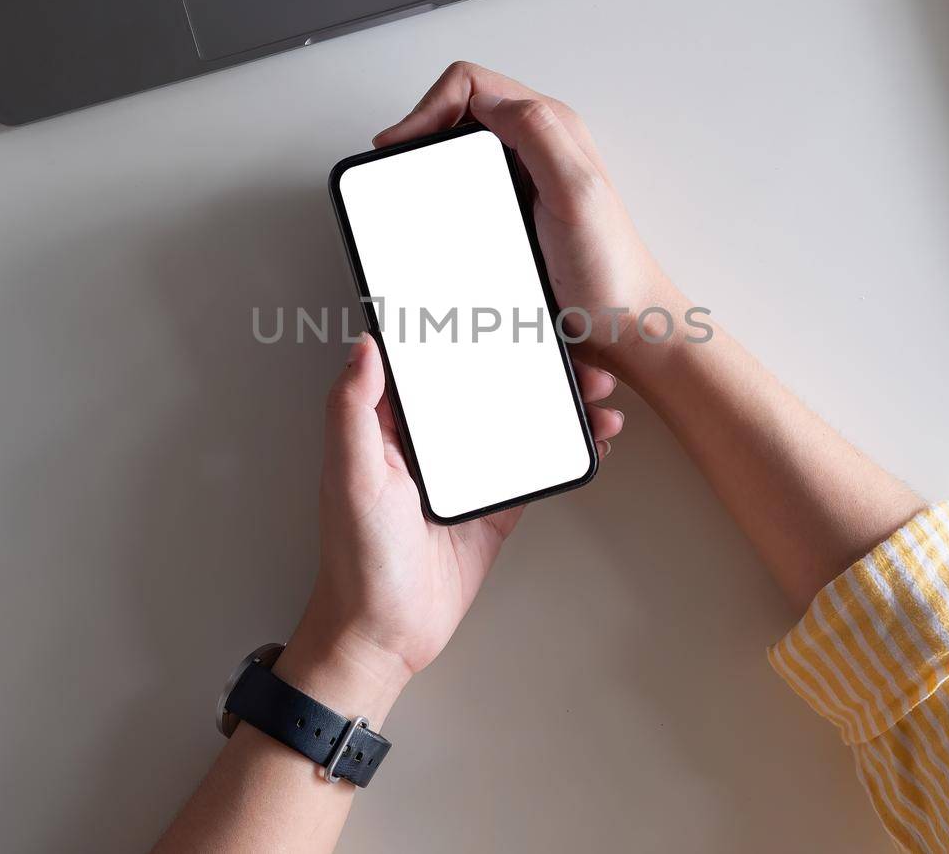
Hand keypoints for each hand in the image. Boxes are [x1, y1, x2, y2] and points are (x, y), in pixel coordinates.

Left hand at [286, 337, 623, 704]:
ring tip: (598, 392)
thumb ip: (352, 409)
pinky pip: (537, 465)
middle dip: (534, 364)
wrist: (387, 635)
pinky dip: (569, 447)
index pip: (435, 363)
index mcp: (392, 424)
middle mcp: (432, 441)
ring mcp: (469, 472)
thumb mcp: (350, 476)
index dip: (470, 334)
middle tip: (574, 353)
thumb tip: (364, 345)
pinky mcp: (496, 504)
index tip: (509, 312)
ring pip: (521, 419)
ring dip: (561, 402)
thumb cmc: (357, 558)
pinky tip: (595, 436)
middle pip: (489, 384)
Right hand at [374, 62, 681, 371]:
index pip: (470, 85)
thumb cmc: (609, 269)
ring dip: (429, 159)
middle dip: (421, 128)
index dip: (426, 106)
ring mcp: (522, 179)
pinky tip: (434, 212)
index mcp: (550, 127)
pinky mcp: (512, 212)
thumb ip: (538, 135)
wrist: (620, 327)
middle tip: (394, 158)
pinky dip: (440, 191)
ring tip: (406, 180)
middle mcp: (535, 147)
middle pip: (458, 111)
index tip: (401, 143)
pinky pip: (464, 186)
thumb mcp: (576, 193)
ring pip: (458, 148)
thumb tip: (488, 101)